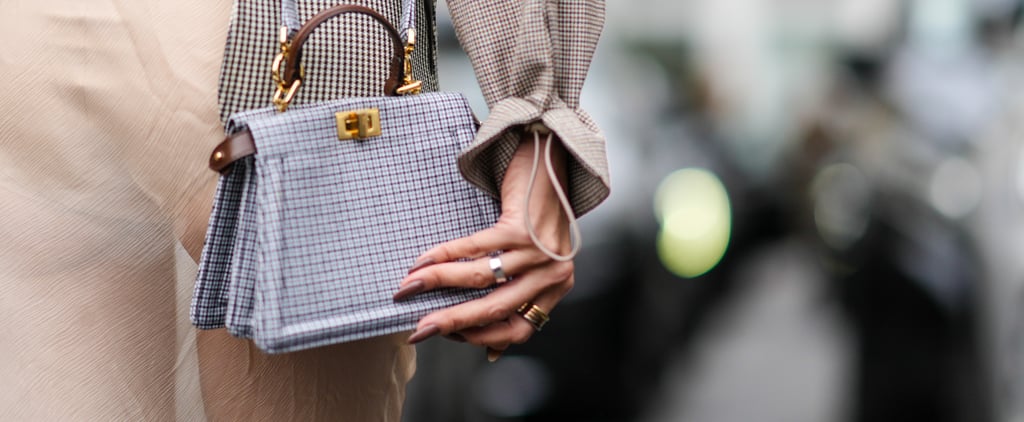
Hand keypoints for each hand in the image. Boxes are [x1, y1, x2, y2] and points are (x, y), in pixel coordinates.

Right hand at [394, 130, 575, 359]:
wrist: (550, 162)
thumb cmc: (535, 214)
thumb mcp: (533, 261)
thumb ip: (515, 293)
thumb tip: (489, 348)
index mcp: (554, 288)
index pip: (518, 330)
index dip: (480, 339)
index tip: (448, 337)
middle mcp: (552, 274)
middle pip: (496, 310)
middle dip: (451, 322)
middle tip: (419, 331)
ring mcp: (540, 252)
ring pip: (480, 279)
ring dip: (437, 285)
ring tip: (409, 288)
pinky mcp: (522, 228)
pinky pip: (474, 248)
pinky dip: (443, 256)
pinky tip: (423, 261)